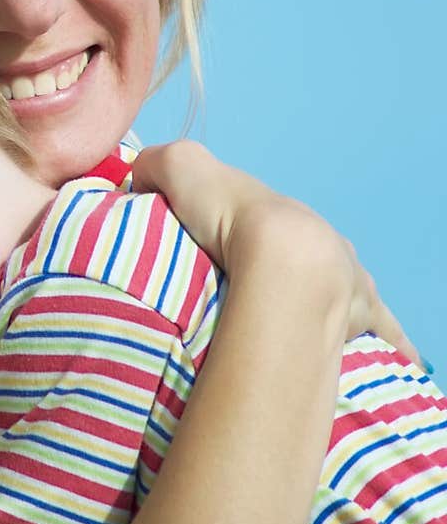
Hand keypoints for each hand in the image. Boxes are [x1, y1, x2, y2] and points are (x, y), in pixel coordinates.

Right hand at [131, 141, 421, 366]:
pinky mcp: (365, 324)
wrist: (281, 262)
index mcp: (288, 216)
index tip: (220, 255)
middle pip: (309, 258)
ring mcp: (352, 286)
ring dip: (332, 309)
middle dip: (292, 275)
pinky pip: (382, 333)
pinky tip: (384, 358)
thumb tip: (139, 180)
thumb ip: (158, 166)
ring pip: (346, 295)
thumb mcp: (181, 169)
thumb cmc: (230, 219)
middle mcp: (328, 246)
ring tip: (310, 332)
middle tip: (260, 301)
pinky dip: (384, 343)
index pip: (266, 221)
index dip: (242, 235)